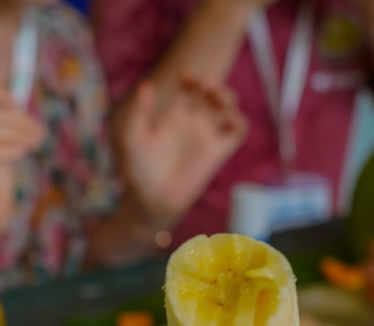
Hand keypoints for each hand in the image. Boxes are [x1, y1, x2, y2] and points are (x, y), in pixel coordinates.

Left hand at [117, 76, 246, 231]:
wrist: (152, 200)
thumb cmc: (139, 171)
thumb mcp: (133, 137)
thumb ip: (139, 111)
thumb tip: (147, 84)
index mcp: (174, 117)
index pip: (190, 89)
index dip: (191, 78)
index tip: (185, 77)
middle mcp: (193, 125)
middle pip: (211, 95)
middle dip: (212, 84)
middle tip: (205, 86)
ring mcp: (207, 138)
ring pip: (227, 110)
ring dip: (229, 98)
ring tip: (219, 99)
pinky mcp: (217, 154)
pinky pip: (237, 133)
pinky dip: (240, 121)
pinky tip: (229, 118)